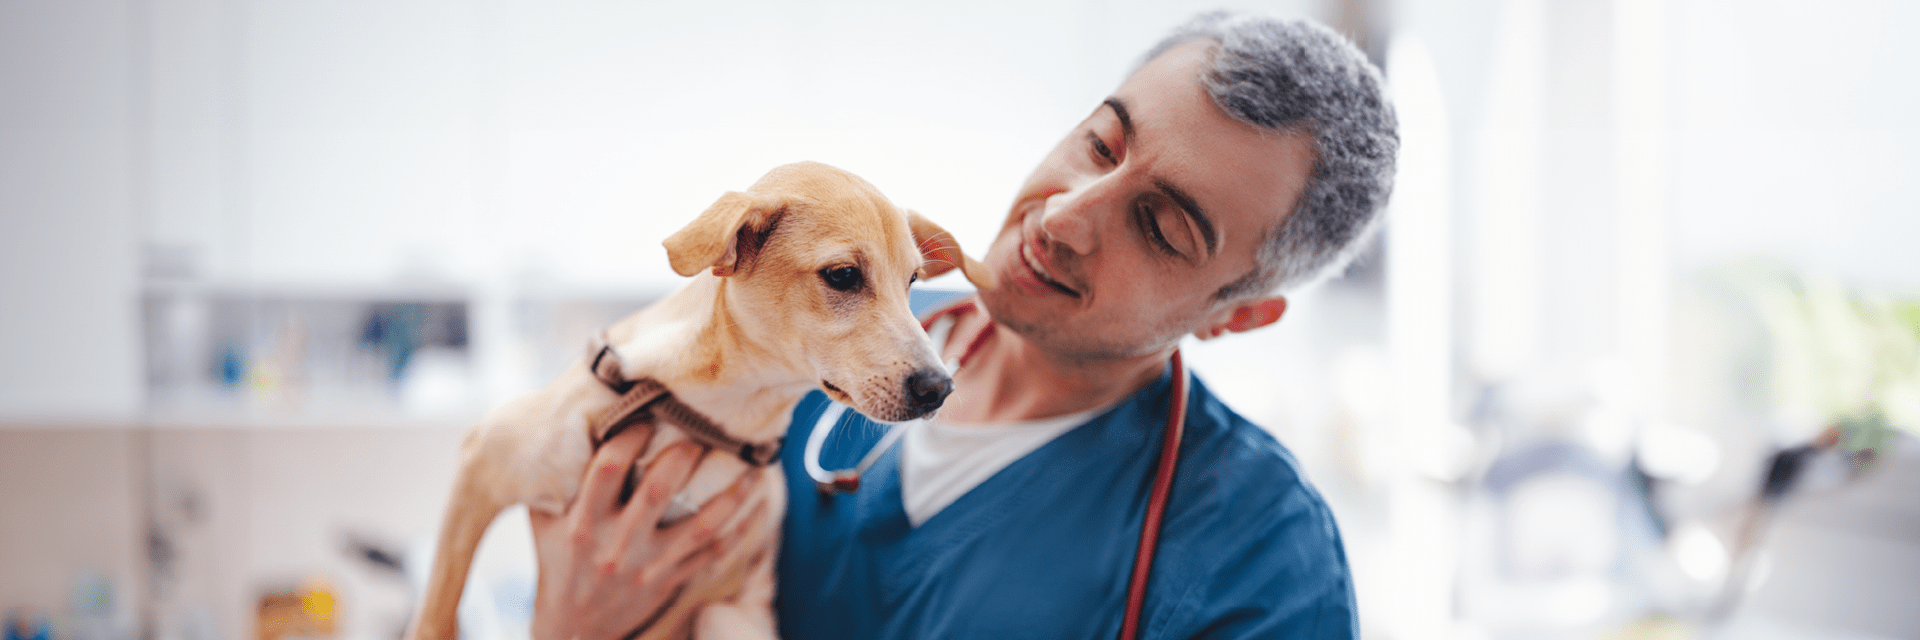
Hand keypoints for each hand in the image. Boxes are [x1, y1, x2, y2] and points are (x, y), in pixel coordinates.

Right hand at [529, 423, 764, 639]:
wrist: (574, 626)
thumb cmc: (559, 560)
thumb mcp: (545, 522)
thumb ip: (556, 480)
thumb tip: (573, 424)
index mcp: (583, 524)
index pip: (607, 470)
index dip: (629, 437)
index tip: (647, 413)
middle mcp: (618, 544)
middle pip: (658, 492)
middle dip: (684, 456)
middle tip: (703, 429)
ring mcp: (650, 566)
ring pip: (701, 524)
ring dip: (732, 493)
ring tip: (752, 464)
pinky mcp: (672, 580)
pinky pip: (715, 552)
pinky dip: (741, 527)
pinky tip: (759, 502)